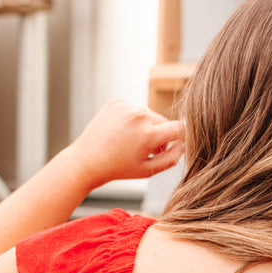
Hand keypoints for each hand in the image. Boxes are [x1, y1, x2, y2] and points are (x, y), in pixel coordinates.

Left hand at [67, 100, 184, 189]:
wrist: (87, 161)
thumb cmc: (118, 169)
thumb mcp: (148, 170)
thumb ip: (171, 159)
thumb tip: (184, 145)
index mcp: (149, 134)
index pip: (180, 128)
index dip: (182, 137)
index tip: (177, 144)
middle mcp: (139, 116)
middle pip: (164, 121)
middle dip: (162, 135)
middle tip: (149, 150)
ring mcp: (126, 106)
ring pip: (149, 114)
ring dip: (147, 126)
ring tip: (133, 142)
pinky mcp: (117, 102)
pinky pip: (135, 109)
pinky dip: (133, 119)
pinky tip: (122, 132)